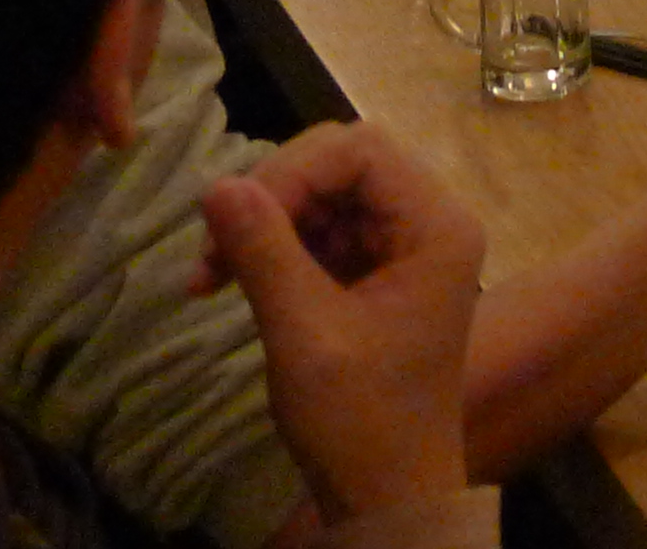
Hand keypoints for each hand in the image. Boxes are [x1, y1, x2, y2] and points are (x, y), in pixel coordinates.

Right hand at [198, 123, 485, 522]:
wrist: (386, 495)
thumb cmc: (360, 420)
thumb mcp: (306, 335)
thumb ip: (265, 252)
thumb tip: (216, 184)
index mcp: (438, 226)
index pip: (361, 150)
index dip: (291, 170)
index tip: (234, 216)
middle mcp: (429, 223)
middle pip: (341, 164)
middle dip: (271, 195)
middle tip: (213, 244)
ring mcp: (401, 248)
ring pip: (322, 196)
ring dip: (262, 224)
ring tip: (208, 272)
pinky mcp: (373, 273)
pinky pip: (319, 232)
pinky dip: (272, 249)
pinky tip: (226, 279)